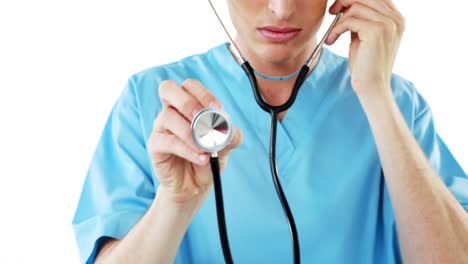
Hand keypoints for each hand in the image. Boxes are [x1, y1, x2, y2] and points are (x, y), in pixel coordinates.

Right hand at [148, 79, 242, 203]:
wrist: (195, 185)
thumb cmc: (207, 159)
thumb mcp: (224, 147)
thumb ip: (230, 136)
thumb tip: (232, 130)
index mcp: (187, 106)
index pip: (189, 86)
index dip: (203, 93)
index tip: (218, 108)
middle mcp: (171, 112)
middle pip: (167, 88)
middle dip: (187, 101)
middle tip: (202, 117)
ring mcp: (161, 128)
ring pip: (167, 117)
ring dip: (190, 132)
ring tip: (206, 148)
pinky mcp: (155, 146)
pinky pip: (167, 141)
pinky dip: (187, 149)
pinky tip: (201, 158)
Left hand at [325, 0, 404, 94]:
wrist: (372, 86)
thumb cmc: (365, 64)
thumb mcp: (363, 36)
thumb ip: (360, 19)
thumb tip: (346, 3)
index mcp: (396, 18)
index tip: (338, 7)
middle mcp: (396, 18)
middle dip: (344, 0)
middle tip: (332, 12)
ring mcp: (388, 23)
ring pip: (355, 5)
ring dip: (338, 20)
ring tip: (332, 35)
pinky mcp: (376, 31)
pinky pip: (349, 20)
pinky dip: (336, 29)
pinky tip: (331, 40)